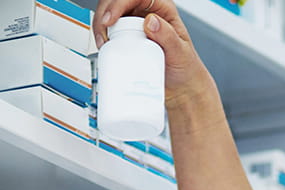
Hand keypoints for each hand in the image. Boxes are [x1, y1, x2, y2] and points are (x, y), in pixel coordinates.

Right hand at [93, 0, 215, 110]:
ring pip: (109, 13)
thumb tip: (151, 21)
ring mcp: (134, 23)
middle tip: (103, 36)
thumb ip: (168, 36)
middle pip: (117, 1)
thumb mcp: (180, 52)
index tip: (110, 20)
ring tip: (103, 44)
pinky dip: (102, 35)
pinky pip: (108, 29)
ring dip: (100, 25)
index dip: (119, 4)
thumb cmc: (185, 67)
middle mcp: (146, 12)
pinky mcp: (126, 36)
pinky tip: (104, 47)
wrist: (180, 87)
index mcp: (162, 9)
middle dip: (104, 15)